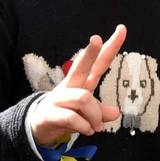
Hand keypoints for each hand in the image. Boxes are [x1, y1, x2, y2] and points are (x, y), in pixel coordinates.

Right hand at [26, 25, 125, 144]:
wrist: (37, 126)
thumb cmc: (66, 113)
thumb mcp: (87, 114)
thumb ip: (101, 112)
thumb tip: (115, 113)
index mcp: (82, 81)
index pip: (99, 62)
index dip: (110, 47)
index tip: (122, 29)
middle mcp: (70, 85)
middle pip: (81, 65)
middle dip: (89, 52)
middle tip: (96, 38)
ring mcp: (59, 98)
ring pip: (83, 98)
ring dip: (95, 116)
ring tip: (96, 127)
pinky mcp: (51, 113)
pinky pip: (73, 118)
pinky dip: (84, 127)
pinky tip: (86, 131)